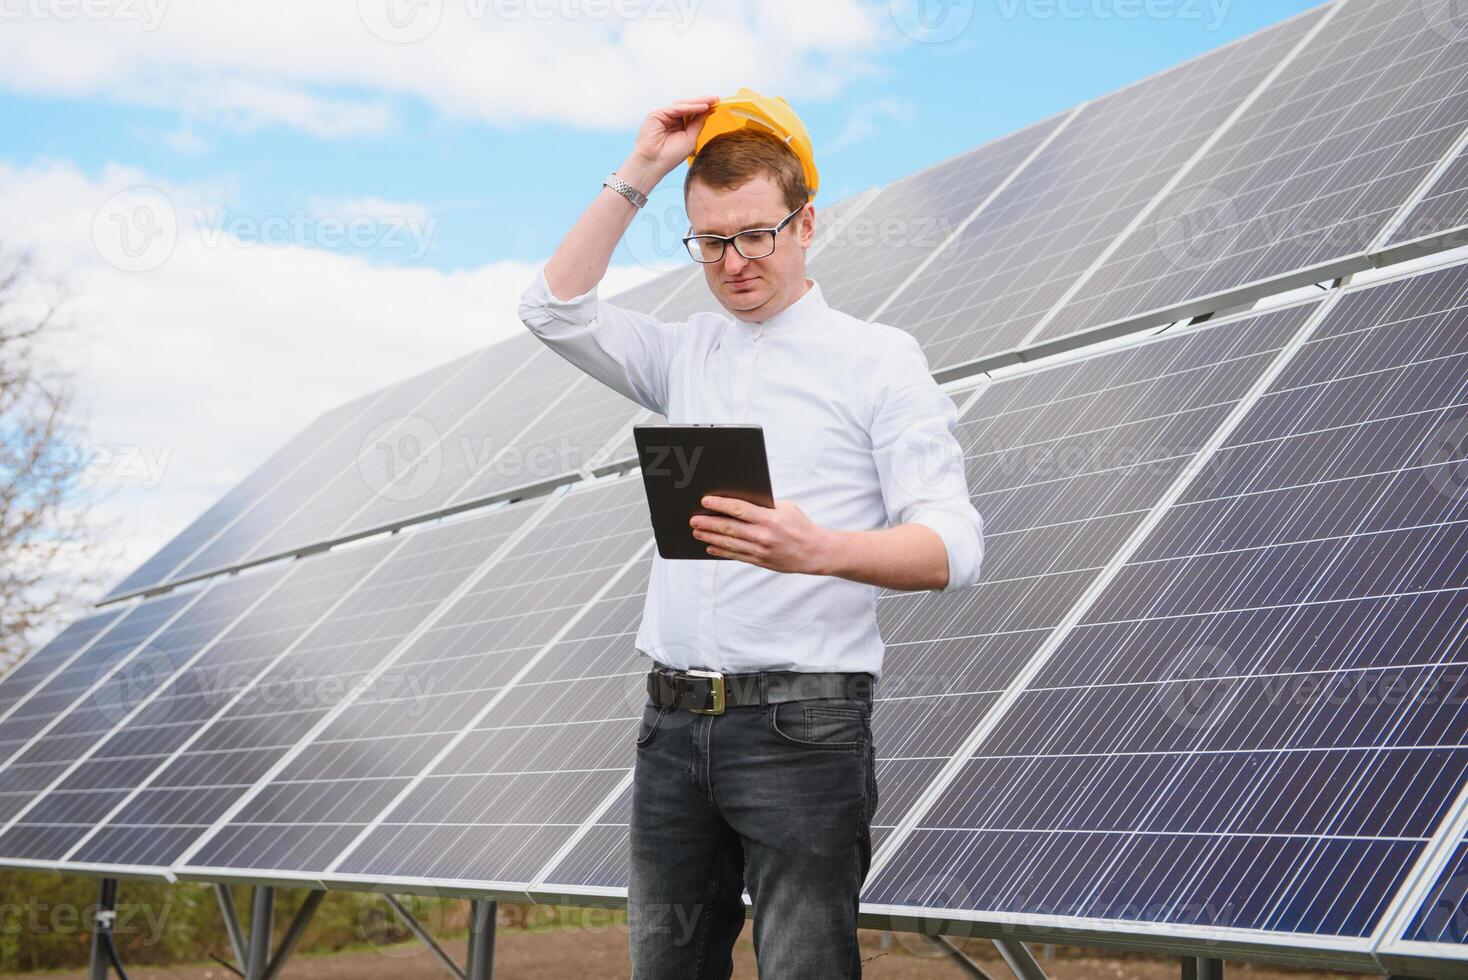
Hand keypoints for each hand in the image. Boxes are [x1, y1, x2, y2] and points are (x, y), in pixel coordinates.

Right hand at [625, 96, 719, 185]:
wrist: (654, 163)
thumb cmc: (670, 156)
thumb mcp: (690, 138)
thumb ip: (697, 124)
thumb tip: (708, 111)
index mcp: (678, 126)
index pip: (692, 114)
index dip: (704, 109)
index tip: (717, 105)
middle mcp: (670, 119)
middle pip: (688, 107)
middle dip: (703, 102)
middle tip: (716, 99)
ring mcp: (663, 116)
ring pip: (683, 105)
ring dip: (698, 102)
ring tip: (712, 101)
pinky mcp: (657, 114)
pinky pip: (676, 108)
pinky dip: (689, 107)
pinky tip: (702, 107)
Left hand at [690, 494, 833, 574]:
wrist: (815, 552)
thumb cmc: (800, 526)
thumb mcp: (786, 509)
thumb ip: (764, 506)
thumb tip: (738, 503)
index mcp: (769, 518)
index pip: (739, 509)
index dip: (720, 504)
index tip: (705, 501)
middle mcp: (763, 535)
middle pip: (729, 527)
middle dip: (709, 523)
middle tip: (694, 519)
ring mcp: (760, 550)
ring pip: (729, 543)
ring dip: (711, 537)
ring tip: (697, 532)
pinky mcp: (760, 561)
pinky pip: (736, 555)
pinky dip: (721, 551)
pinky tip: (710, 546)